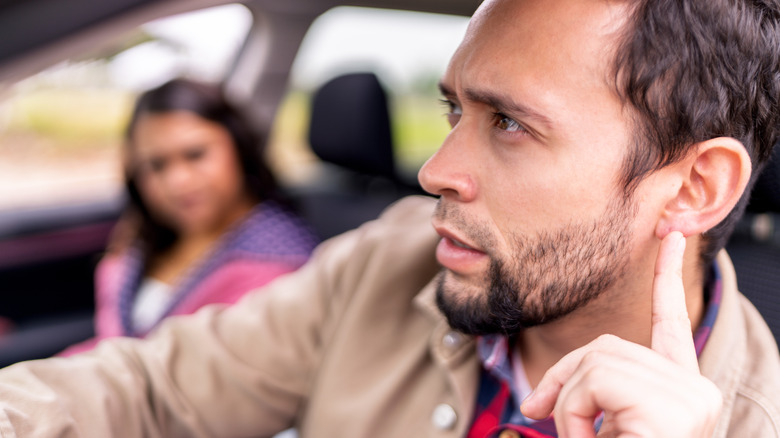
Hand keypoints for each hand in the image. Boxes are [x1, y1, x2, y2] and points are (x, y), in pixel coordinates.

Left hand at [520, 231, 721, 437]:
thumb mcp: (598, 423)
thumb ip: (583, 395)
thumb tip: (532, 403)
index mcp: (681, 388)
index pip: (670, 323)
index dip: (666, 277)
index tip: (670, 235)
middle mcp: (696, 389)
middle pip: (605, 346)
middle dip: (564, 379)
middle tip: (553, 421)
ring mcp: (690, 398)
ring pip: (594, 362)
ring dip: (568, 406)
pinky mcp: (672, 411)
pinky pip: (594, 383)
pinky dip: (572, 415)